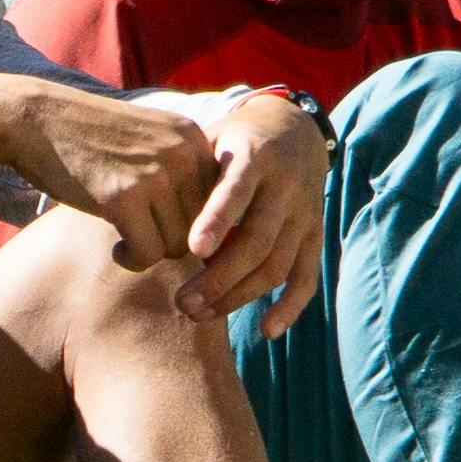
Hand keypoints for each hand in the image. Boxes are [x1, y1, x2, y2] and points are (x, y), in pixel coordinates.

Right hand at [0, 76, 312, 314]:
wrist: (35, 119)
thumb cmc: (89, 136)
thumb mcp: (148, 138)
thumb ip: (181, 169)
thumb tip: (208, 232)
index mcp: (192, 136)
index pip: (218, 200)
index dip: (192, 220)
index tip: (163, 223)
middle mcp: (183, 153)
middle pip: (202, 226)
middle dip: (173, 239)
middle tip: (142, 236)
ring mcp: (156, 175)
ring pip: (178, 245)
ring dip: (152, 252)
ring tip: (126, 240)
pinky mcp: (125, 199)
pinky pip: (149, 254)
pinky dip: (133, 260)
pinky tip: (116, 249)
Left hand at [182, 86, 329, 329]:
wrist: (291, 130)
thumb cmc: (231, 143)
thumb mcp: (209, 141)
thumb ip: (187, 174)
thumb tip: (145, 215)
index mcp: (254, 157)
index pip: (237, 190)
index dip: (218, 220)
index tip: (194, 248)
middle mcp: (286, 186)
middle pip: (256, 241)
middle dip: (219, 277)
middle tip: (181, 301)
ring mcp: (304, 213)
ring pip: (276, 265)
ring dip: (239, 296)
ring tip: (199, 314)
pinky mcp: (315, 235)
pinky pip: (307, 276)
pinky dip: (290, 306)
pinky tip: (266, 331)